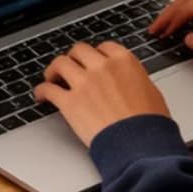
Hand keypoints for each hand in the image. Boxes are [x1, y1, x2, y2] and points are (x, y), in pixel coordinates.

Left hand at [35, 41, 170, 147]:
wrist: (140, 144)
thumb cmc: (150, 124)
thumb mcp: (151, 92)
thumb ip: (135, 80)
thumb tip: (130, 82)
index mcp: (124, 61)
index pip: (103, 47)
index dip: (95, 54)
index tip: (91, 61)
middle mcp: (102, 67)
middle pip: (78, 51)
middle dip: (73, 58)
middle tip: (70, 68)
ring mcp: (84, 83)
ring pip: (59, 63)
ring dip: (53, 70)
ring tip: (51, 78)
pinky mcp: (70, 102)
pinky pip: (48, 89)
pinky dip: (41, 91)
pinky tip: (41, 96)